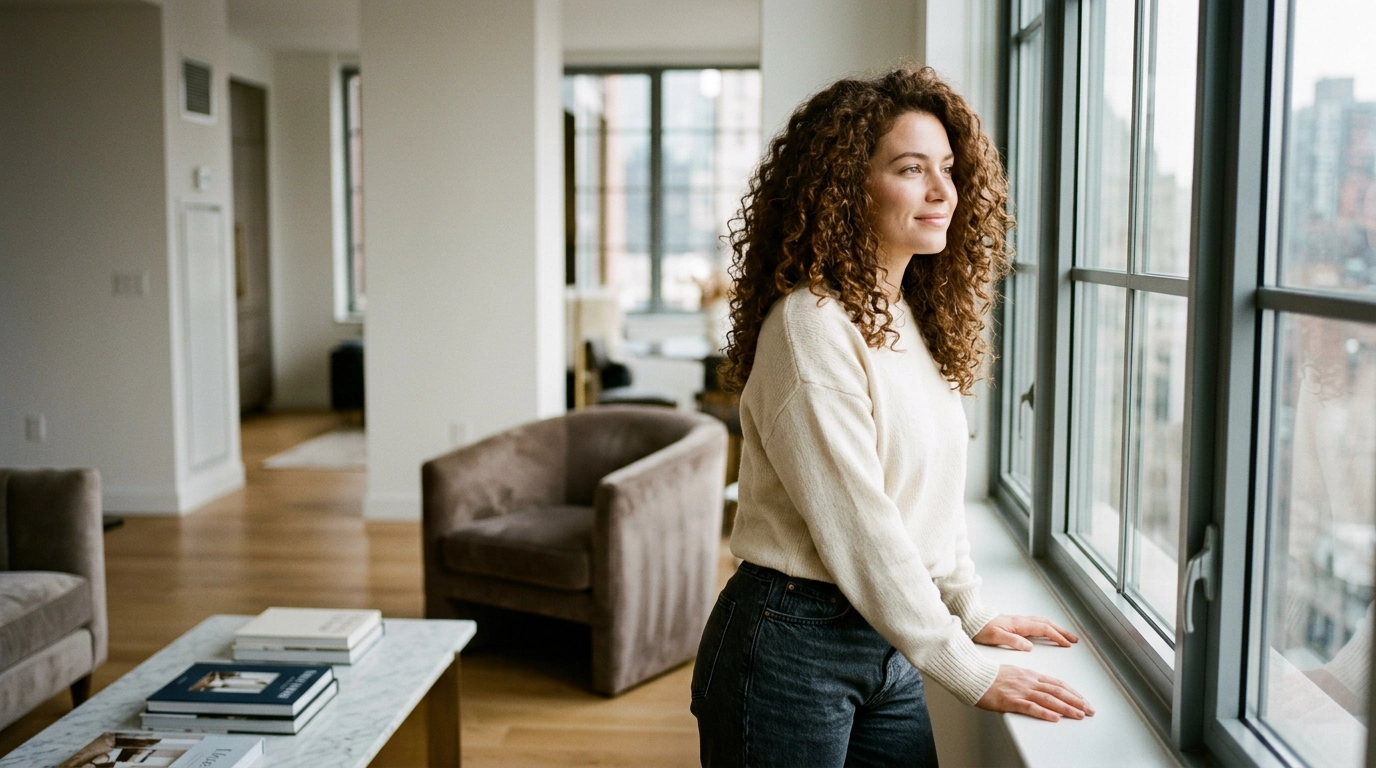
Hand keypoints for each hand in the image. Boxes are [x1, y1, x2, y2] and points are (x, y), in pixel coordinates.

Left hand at [972, 614, 1077, 650]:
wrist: (970, 619)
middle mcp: (1021, 621)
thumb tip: (1029, 647)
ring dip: (1055, 629)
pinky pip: (1035, 624)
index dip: (1057, 636)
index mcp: (1019, 624)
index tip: (1068, 644)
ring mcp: (1018, 622)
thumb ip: (1013, 641)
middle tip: (1074, 639)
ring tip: (1065, 636)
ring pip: (1042, 623)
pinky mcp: (1014, 624)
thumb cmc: (980, 628)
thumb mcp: (995, 637)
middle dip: (1061, 631)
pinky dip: (1046, 628)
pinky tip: (1046, 634)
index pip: (1044, 629)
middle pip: (1046, 624)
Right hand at [976, 665, 1093, 721]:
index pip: (1057, 684)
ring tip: (1079, 714)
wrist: (973, 675)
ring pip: (1048, 700)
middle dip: (1076, 701)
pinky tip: (1055, 718)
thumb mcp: (1014, 672)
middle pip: (1057, 691)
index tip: (1083, 700)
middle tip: (1089, 710)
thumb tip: (1041, 687)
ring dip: (1066, 708)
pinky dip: (1044, 713)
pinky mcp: (1011, 701)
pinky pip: (1030, 707)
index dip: (1073, 692)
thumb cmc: (990, 676)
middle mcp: (1029, 682)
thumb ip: (1028, 679)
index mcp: (1030, 675)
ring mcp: (1020, 691)